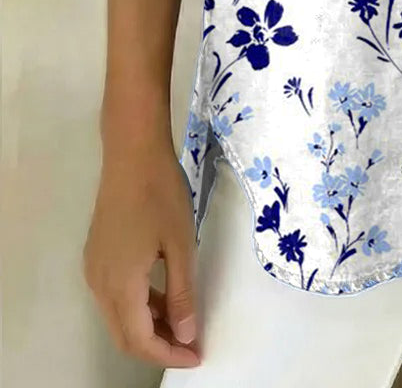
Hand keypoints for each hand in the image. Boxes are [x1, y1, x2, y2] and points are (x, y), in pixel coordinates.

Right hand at [82, 147, 201, 368]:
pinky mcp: (98, 254)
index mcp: (120, 285)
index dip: (168, 354)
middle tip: (192, 345)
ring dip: (149, 326)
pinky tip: (165, 297)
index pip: (140, 340)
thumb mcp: (180, 245)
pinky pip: (116, 294)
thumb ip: (181, 294)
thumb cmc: (161, 195)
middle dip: (158, 346)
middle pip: (124, 334)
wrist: (133, 152)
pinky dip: (139, 305)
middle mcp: (99, 284)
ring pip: (119, 315)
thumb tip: (185, 334)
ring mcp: (95, 268)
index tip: (198, 356)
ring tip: (184, 324)